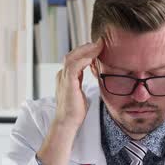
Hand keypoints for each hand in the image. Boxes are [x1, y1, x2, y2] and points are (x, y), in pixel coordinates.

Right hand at [36, 39, 103, 164]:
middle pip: (73, 54)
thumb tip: (92, 75)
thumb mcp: (81, 92)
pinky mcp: (67, 83)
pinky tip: (94, 54)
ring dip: (87, 49)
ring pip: (73, 56)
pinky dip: (84, 58)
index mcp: (65, 77)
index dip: (86, 52)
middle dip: (87, 47)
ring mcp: (63, 78)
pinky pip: (75, 65)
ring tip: (99, 44)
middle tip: (101, 41)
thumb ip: (82, 82)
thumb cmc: (75, 111)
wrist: (67, 123)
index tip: (99, 47)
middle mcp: (62, 75)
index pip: (75, 59)